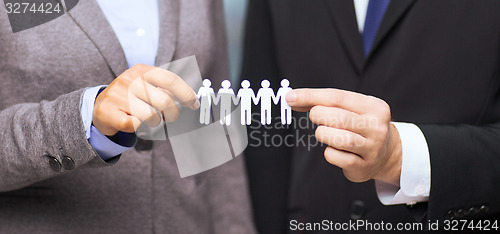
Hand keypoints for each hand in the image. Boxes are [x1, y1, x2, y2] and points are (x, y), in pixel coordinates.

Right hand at [93, 64, 199, 135]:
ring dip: (156, 123)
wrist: (100, 106)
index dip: (186, 94)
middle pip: (165, 101)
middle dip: (173, 114)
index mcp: (142, 70)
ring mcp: (118, 96)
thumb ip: (166, 90)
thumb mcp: (146, 86)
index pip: (171, 80)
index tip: (194, 104)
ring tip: (150, 120)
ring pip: (151, 116)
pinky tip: (133, 123)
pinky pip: (135, 126)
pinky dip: (139, 128)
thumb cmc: (131, 97)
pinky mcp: (109, 112)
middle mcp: (129, 80)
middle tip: (171, 118)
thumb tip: (191, 100)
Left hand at [286, 88, 401, 185]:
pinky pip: (336, 157)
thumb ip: (324, 102)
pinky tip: (334, 149)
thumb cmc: (362, 126)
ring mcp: (372, 148)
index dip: (310, 96)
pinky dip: (329, 152)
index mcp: (374, 107)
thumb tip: (293, 98)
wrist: (387, 154)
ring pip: (339, 139)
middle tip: (315, 116)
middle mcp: (376, 127)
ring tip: (324, 133)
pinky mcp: (363, 166)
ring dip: (323, 134)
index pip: (337, 97)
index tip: (291, 97)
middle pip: (338, 117)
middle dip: (318, 115)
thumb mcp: (352, 108)